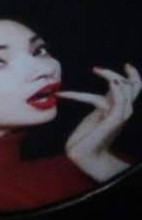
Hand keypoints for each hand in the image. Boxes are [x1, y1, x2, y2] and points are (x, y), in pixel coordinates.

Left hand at [60, 64, 140, 181]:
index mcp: (119, 109)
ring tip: (96, 70)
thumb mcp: (95, 114)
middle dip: (123, 74)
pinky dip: (115, 90)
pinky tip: (109, 82)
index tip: (127, 64)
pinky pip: (119, 102)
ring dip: (111, 76)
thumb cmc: (86, 137)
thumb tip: (92, 88)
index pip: (135, 89)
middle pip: (133, 87)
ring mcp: (119, 116)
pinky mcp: (113, 121)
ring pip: (125, 90)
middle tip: (96, 69)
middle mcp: (122, 111)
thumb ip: (100, 103)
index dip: (134, 75)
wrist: (84, 155)